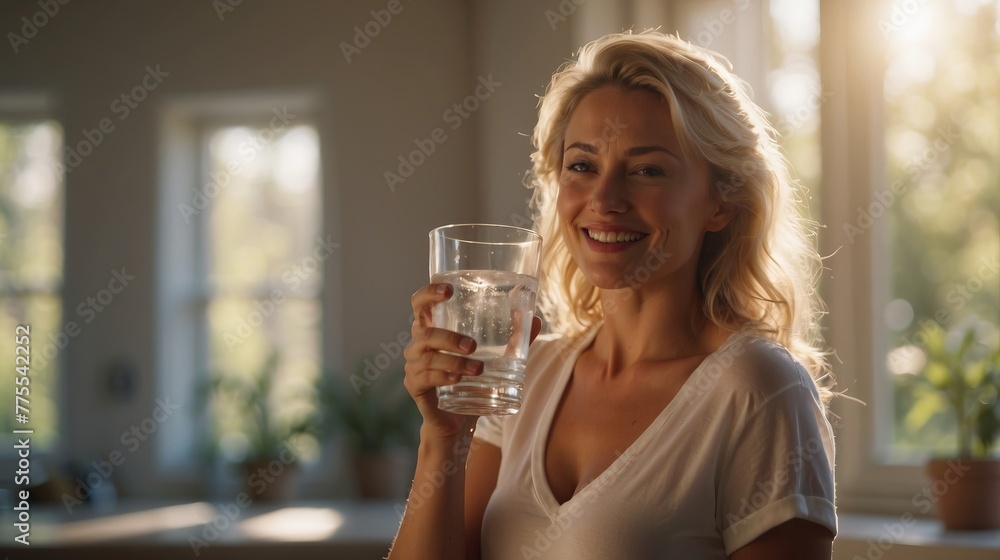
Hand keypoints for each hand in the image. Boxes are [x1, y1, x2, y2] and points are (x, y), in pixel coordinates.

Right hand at [403, 283, 541, 439]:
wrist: (459, 419)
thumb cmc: (473, 382)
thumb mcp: (496, 358)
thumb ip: (514, 339)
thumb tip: (535, 318)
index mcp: (434, 328)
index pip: (421, 303)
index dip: (429, 292)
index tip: (449, 290)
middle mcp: (419, 343)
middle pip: (421, 329)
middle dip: (448, 335)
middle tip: (474, 345)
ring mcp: (414, 365)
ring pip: (428, 355)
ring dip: (454, 361)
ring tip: (478, 369)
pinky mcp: (414, 385)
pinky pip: (425, 377)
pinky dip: (443, 376)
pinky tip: (458, 379)